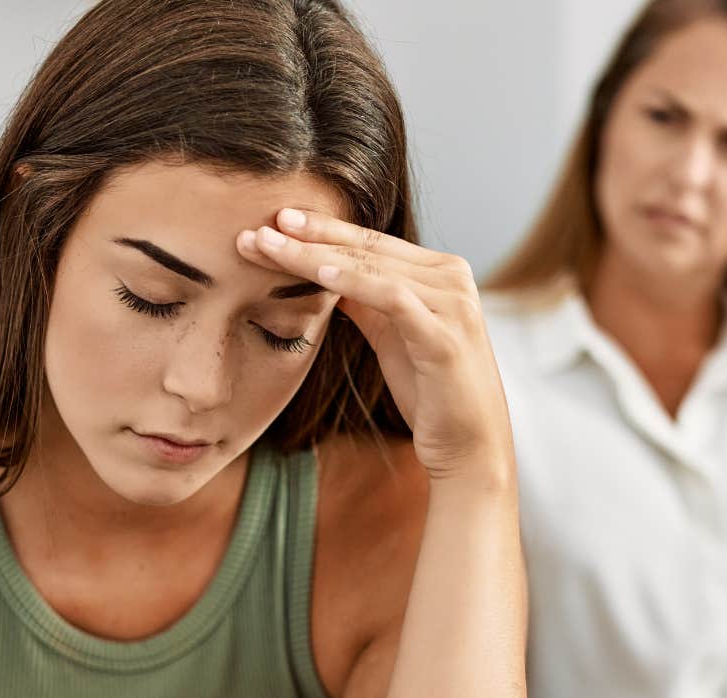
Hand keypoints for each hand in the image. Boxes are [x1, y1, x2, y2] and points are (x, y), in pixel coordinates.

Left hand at [235, 209, 512, 486]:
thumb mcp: (391, 337)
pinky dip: (354, 282)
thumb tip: (325, 271)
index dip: (319, 231)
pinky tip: (318, 274)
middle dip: (307, 237)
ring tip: (269, 246)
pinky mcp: (445, 335)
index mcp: (439, 273)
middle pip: (365, 247)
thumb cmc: (431, 394)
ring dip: (315, 255)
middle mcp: (451, 278)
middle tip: (256, 228)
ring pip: (372, 266)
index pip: (369, 242)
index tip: (272, 222)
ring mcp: (452, 303)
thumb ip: (366, 301)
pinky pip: (392, 298)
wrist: (470, 446)